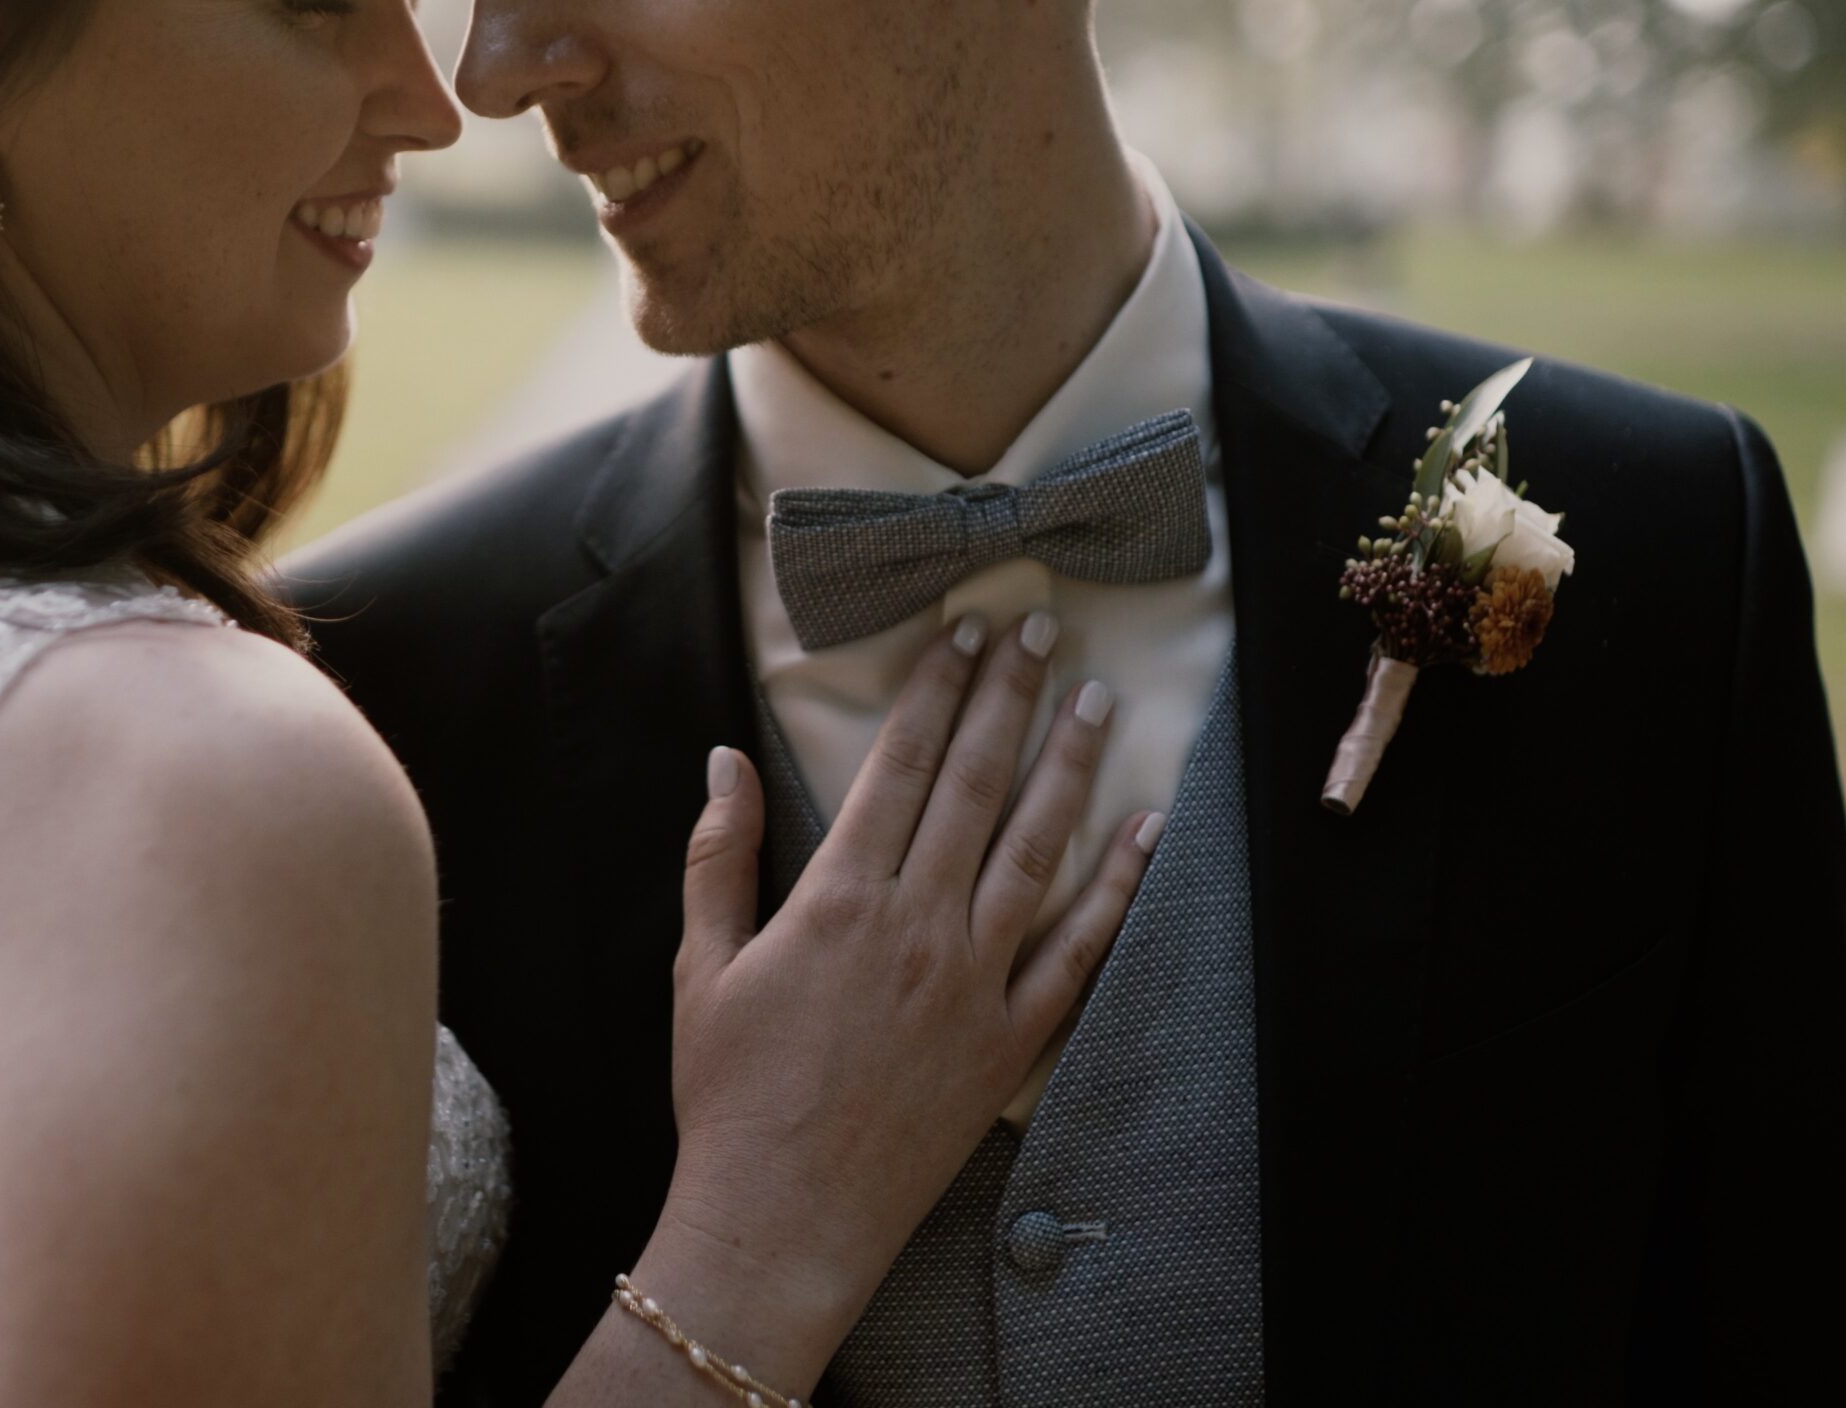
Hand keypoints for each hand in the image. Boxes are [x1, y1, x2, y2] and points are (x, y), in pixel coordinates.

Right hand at [655, 614, 1160, 1365]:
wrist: (779, 1216)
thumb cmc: (728, 1093)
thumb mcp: (700, 966)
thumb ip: (717, 856)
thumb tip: (722, 759)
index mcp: (836, 900)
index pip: (899, 766)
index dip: (935, 689)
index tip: (963, 630)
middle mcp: (915, 927)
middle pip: (974, 786)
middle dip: (1008, 698)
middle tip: (1039, 629)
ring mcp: (972, 984)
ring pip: (1035, 849)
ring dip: (1070, 767)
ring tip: (1098, 700)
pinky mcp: (1009, 1043)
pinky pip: (1078, 952)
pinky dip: (1117, 889)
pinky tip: (1145, 832)